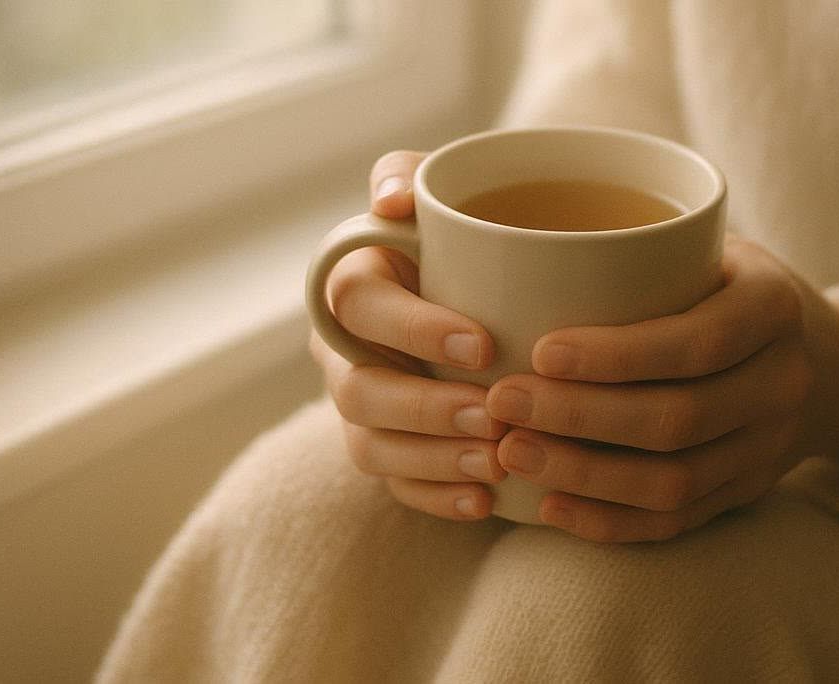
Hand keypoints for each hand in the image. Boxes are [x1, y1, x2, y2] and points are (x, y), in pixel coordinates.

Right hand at [311, 150, 508, 520]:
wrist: (495, 283)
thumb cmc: (467, 231)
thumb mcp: (444, 192)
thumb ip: (412, 177)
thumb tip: (393, 201)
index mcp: (350, 280)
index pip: (360, 305)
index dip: (415, 329)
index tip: (483, 346)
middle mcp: (342, 348)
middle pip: (359, 390)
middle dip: (425, 408)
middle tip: (493, 415)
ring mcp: (360, 405)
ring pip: (370, 446)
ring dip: (433, 459)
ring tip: (497, 465)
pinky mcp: (387, 447)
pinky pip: (395, 485)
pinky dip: (437, 498)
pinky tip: (485, 503)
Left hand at [485, 235, 838, 542]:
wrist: (832, 365)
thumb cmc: (736, 289)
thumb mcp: (718, 248)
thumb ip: (648, 252)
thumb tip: (520, 250)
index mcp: (773, 308)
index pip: (696, 342)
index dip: (617, 355)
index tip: (541, 351)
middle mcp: (782, 383)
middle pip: (678, 419)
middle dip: (580, 417)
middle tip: (503, 403)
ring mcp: (770, 447)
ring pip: (675, 481)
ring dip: (585, 475)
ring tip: (511, 454)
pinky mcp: (749, 490)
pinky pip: (679, 520)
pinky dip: (610, 521)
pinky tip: (550, 506)